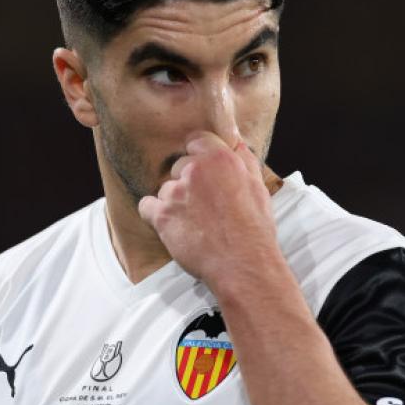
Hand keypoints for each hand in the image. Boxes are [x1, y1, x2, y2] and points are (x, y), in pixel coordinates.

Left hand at [137, 131, 281, 289]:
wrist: (243, 264)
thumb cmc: (254, 230)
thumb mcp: (258, 187)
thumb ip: (245, 160)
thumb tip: (237, 143)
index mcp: (220, 159)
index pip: (196, 140)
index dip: (198, 155)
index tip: (201, 171)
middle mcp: (194, 171)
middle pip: (179, 167)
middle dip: (188, 182)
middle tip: (203, 205)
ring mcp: (175, 192)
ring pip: (166, 189)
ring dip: (174, 202)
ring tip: (193, 223)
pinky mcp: (161, 215)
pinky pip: (146, 206)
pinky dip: (154, 215)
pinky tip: (171, 226)